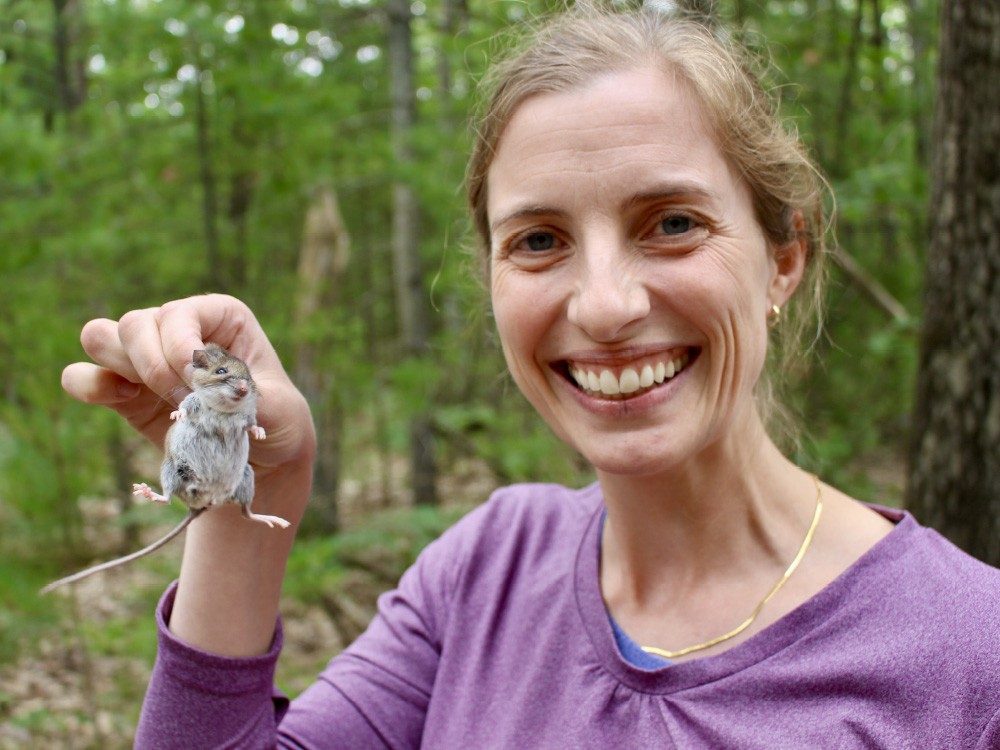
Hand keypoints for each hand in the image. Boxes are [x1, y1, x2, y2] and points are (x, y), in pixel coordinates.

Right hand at [62, 294, 315, 481]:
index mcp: (220, 317)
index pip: (180, 313)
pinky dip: (90, 384)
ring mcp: (148, 358)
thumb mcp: (279, 410)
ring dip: (124, 369)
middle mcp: (179, 328)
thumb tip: (202, 389)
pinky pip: (81, 375)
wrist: (261, 460)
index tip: (199, 386)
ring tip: (164, 401)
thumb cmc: (277, 423)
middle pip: (134, 323)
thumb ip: (243, 397)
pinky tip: (124, 400)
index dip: (181, 347)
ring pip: (101, 337)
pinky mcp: (125, 393)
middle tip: (184, 401)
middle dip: (155, 367)